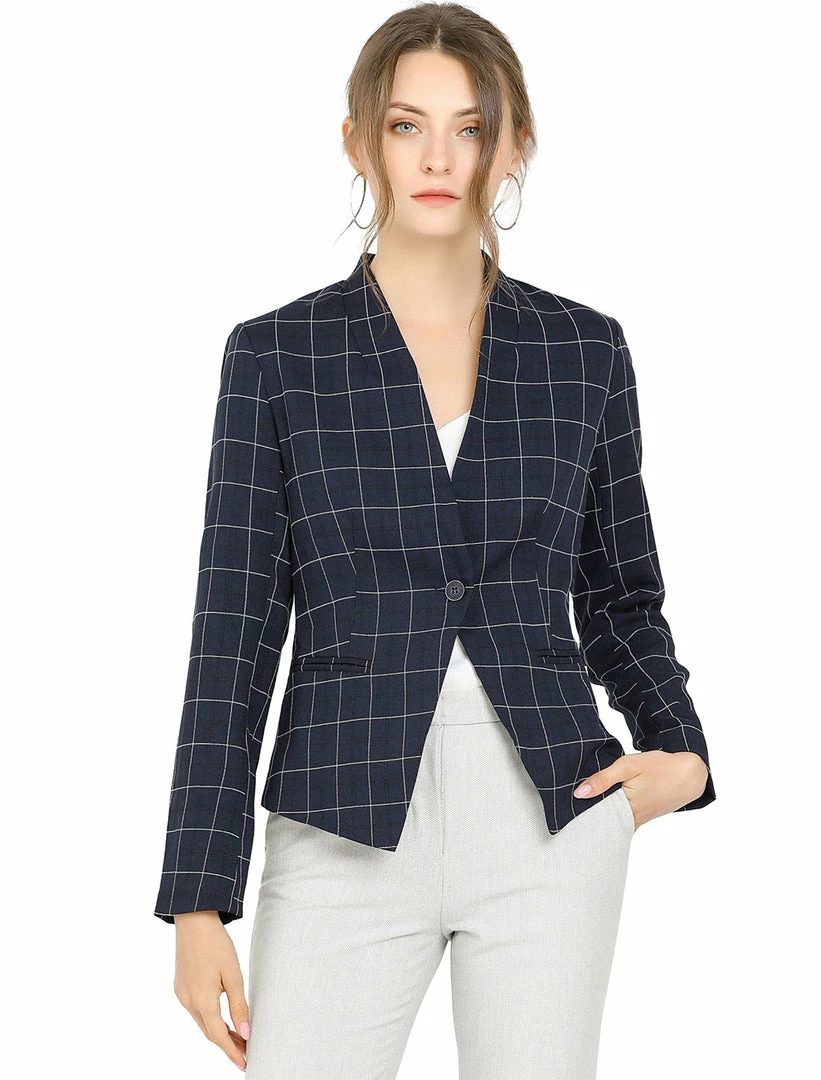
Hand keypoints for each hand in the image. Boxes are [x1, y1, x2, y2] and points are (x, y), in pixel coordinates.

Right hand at [173, 911, 249, 1071]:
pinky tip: (222, 1017)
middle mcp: (188, 1002)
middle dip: (228, 1044)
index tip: (245, 1063)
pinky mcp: (180, 987)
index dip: (233, 1052)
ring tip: (239, 1036)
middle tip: (247, 1051)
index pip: (219, 1036)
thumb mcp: (233, 974)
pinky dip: (210, 1018)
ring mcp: (182, 994)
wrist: (193, 919)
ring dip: (219, 1031)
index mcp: (202, 1000)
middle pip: (210, 1032)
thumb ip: (239, 1006)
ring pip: (202, 1022)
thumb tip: (245, 1032)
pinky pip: (196, 1010)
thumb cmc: (216, 943)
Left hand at [573, 750, 708, 828]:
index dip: (577, 816)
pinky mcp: (642, 817)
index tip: (561, 814)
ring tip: (577, 811)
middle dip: (584, 820)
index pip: (594, 819)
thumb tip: (579, 793)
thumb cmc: (658, 767)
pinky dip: (610, 816)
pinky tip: (599, 809)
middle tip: (564, 814)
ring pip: (611, 824)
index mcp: (626, 808)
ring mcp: (638, 820)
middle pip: (601, 824)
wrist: (689, 773)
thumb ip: (603, 779)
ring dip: (598, 818)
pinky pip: (621, 821)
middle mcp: (631, 820)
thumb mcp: (628, 766)